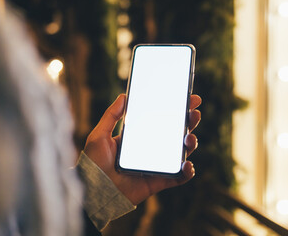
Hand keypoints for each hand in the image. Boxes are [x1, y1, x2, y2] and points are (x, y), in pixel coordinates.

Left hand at [84, 94, 201, 204]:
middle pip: (174, 134)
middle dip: (188, 122)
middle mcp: (149, 149)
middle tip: (194, 111)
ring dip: (190, 144)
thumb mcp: (99, 135)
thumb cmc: (93, 163)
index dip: (174, 110)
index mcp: (138, 137)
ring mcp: (155, 165)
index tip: (186, 98)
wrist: (93, 191)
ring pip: (179, 153)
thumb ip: (111, 116)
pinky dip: (186, 172)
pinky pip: (177, 177)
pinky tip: (188, 164)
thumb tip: (123, 96)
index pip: (160, 120)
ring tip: (190, 137)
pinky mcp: (158, 181)